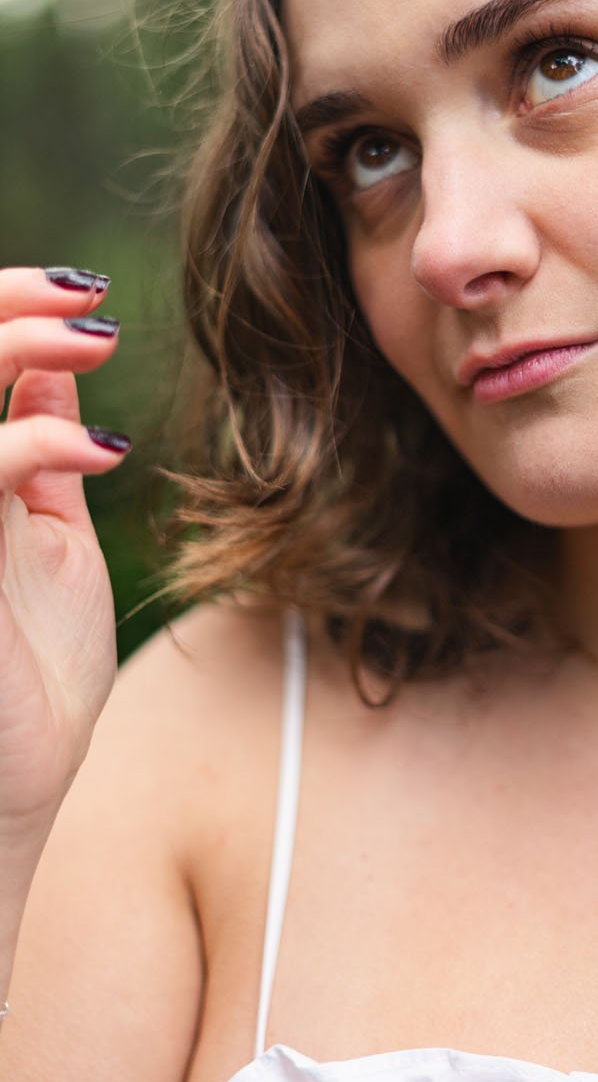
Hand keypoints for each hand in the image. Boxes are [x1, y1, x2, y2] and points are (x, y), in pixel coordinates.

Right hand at [0, 268, 128, 842]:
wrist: (12, 787)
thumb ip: (35, 445)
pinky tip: (103, 451)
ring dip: (14, 345)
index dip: (3, 305)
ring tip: (95, 343)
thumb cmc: (29, 670)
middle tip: (86, 304)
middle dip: (5, 307)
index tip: (82, 295)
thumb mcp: (43, 534)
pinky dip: (34, 443)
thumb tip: (53, 361)